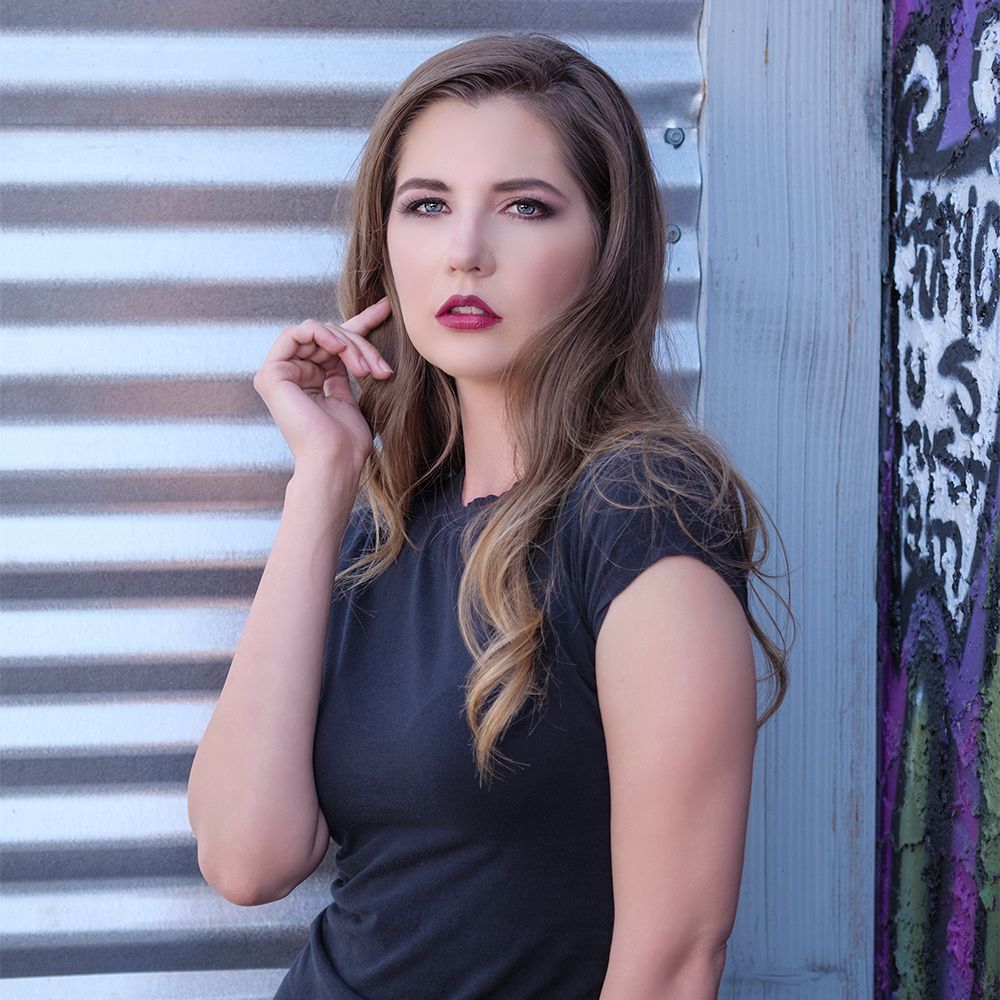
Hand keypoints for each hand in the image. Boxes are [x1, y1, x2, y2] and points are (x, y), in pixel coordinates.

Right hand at [252, 297, 392, 471]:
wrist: (335, 461)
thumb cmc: (347, 442)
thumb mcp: (351, 397)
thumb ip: (346, 369)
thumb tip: (359, 348)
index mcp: (311, 381)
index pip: (333, 343)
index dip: (360, 323)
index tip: (385, 309)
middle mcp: (292, 374)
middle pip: (329, 336)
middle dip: (359, 344)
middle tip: (381, 368)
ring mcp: (278, 373)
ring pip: (317, 331)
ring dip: (346, 343)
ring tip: (364, 368)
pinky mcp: (271, 373)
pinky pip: (298, 332)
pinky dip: (323, 334)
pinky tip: (340, 348)